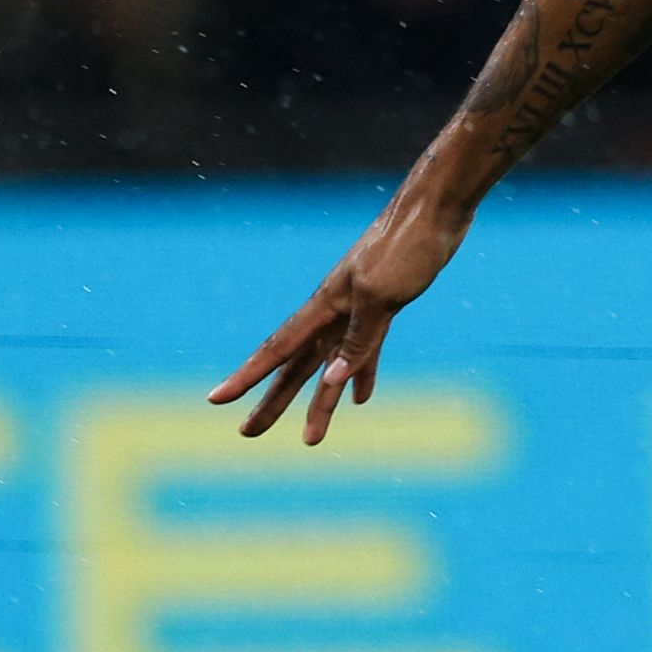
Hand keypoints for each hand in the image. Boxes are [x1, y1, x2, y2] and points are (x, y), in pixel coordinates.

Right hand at [209, 192, 468, 443]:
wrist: (436, 211)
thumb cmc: (406, 246)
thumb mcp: (381, 296)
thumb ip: (357, 339)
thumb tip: (332, 381)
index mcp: (324, 305)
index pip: (277, 349)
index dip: (246, 377)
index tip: (215, 400)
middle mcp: (334, 311)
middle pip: (297, 366)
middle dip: (273, 402)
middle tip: (248, 435)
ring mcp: (359, 309)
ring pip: (330, 365)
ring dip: (320, 402)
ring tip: (309, 439)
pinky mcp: (386, 306)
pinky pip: (366, 350)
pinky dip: (361, 374)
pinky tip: (360, 399)